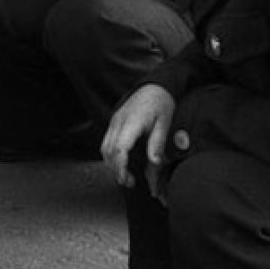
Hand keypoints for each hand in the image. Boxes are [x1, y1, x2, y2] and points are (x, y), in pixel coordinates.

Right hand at [100, 84, 174, 199]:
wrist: (154, 86)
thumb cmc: (161, 104)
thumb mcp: (165, 123)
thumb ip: (157, 143)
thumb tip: (155, 164)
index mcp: (132, 122)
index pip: (120, 148)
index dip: (120, 166)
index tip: (125, 179)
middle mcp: (118, 122)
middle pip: (108, 150)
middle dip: (116, 169)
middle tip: (130, 182)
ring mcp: (114, 122)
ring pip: (105, 148)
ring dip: (112, 164)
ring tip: (126, 176)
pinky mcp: (114, 123)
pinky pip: (107, 142)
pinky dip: (112, 156)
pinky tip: (123, 163)